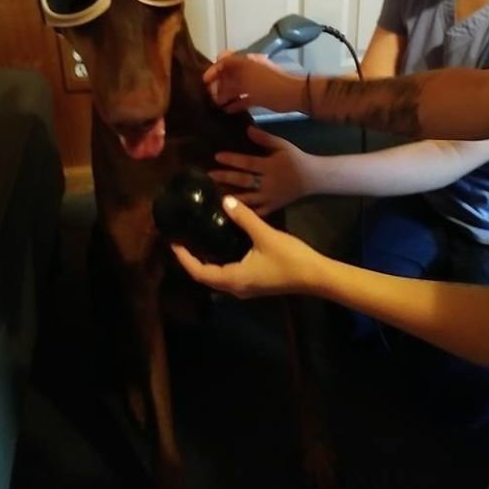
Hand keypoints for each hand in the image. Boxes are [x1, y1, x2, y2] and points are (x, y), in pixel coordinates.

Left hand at [171, 196, 322, 297]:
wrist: (315, 276)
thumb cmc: (289, 258)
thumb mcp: (265, 234)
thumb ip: (244, 218)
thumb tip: (225, 200)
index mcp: (233, 278)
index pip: (199, 272)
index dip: (183, 258)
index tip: (173, 242)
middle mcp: (235, 287)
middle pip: (205, 277)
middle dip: (191, 260)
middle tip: (183, 240)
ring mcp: (246, 287)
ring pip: (217, 277)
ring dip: (205, 262)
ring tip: (198, 241)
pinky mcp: (255, 284)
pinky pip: (229, 275)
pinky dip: (219, 262)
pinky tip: (222, 245)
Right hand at [203, 52, 303, 113]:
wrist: (294, 95)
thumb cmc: (269, 85)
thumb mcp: (247, 79)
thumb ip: (229, 78)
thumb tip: (216, 85)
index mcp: (245, 61)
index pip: (223, 61)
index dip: (212, 70)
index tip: (204, 83)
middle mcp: (248, 69)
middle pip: (228, 75)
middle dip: (217, 85)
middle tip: (209, 97)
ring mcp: (254, 82)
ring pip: (235, 87)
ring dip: (225, 94)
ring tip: (216, 105)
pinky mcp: (259, 95)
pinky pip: (243, 97)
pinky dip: (235, 103)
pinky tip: (227, 111)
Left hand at [209, 125, 315, 214]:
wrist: (313, 177)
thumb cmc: (296, 158)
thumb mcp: (282, 145)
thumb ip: (265, 138)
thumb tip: (247, 129)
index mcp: (270, 166)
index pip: (247, 163)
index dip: (232, 160)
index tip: (217, 157)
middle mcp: (268, 182)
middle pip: (244, 181)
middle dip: (226, 178)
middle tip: (209, 175)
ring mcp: (270, 197)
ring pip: (248, 198)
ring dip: (232, 197)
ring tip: (216, 194)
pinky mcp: (273, 206)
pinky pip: (258, 212)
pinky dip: (246, 214)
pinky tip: (233, 213)